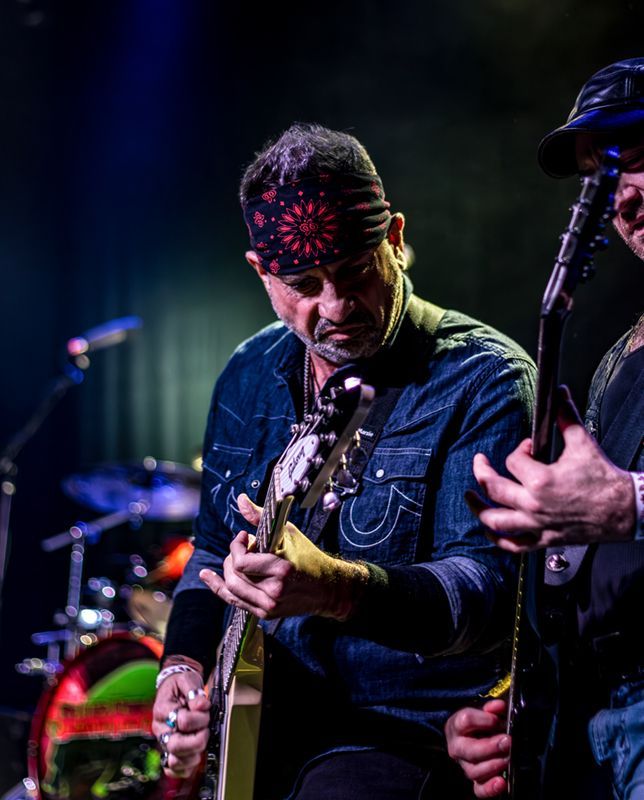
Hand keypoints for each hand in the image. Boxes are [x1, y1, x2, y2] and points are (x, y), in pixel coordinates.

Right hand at [152, 670, 209, 777]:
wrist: (173, 688)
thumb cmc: (180, 685)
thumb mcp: (187, 680)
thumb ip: (194, 692)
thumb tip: (201, 705)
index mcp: (162, 710)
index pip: (182, 721)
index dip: (199, 717)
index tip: (205, 709)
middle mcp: (161, 729)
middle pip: (176, 746)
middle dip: (197, 740)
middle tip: (205, 730)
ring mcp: (163, 742)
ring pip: (175, 761)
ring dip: (193, 755)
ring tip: (201, 742)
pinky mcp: (168, 751)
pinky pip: (173, 769)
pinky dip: (186, 768)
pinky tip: (194, 757)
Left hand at [199, 493, 367, 619]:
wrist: (327, 588)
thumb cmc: (309, 557)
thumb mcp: (287, 533)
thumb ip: (260, 517)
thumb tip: (240, 500)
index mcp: (281, 570)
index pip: (241, 562)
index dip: (236, 546)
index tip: (243, 536)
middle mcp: (274, 592)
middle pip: (233, 576)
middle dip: (232, 557)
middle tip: (242, 547)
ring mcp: (269, 606)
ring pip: (231, 590)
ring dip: (228, 571)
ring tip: (238, 559)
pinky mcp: (265, 613)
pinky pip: (235, 601)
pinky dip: (219, 588)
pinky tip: (208, 576)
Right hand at [445, 699, 509, 797]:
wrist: (469, 737)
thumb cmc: (477, 723)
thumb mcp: (481, 711)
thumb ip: (491, 708)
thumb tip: (500, 706)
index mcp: (456, 726)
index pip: (465, 721)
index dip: (483, 720)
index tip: (497, 719)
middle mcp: (457, 747)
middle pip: (470, 750)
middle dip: (491, 747)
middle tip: (507, 741)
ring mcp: (465, 765)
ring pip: (475, 771)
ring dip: (494, 765)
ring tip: (508, 757)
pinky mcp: (474, 781)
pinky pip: (479, 790)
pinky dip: (490, 788)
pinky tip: (502, 782)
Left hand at [466, 387, 634, 550]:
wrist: (624, 510)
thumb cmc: (604, 480)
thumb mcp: (583, 443)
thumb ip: (566, 417)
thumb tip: (559, 394)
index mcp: (540, 480)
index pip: (513, 460)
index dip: (519, 449)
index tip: (528, 448)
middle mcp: (534, 505)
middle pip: (493, 488)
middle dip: (481, 472)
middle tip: (479, 462)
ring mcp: (537, 524)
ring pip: (496, 520)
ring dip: (478, 508)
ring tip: (470, 498)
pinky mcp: (544, 539)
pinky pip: (514, 545)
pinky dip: (497, 540)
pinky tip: (489, 532)